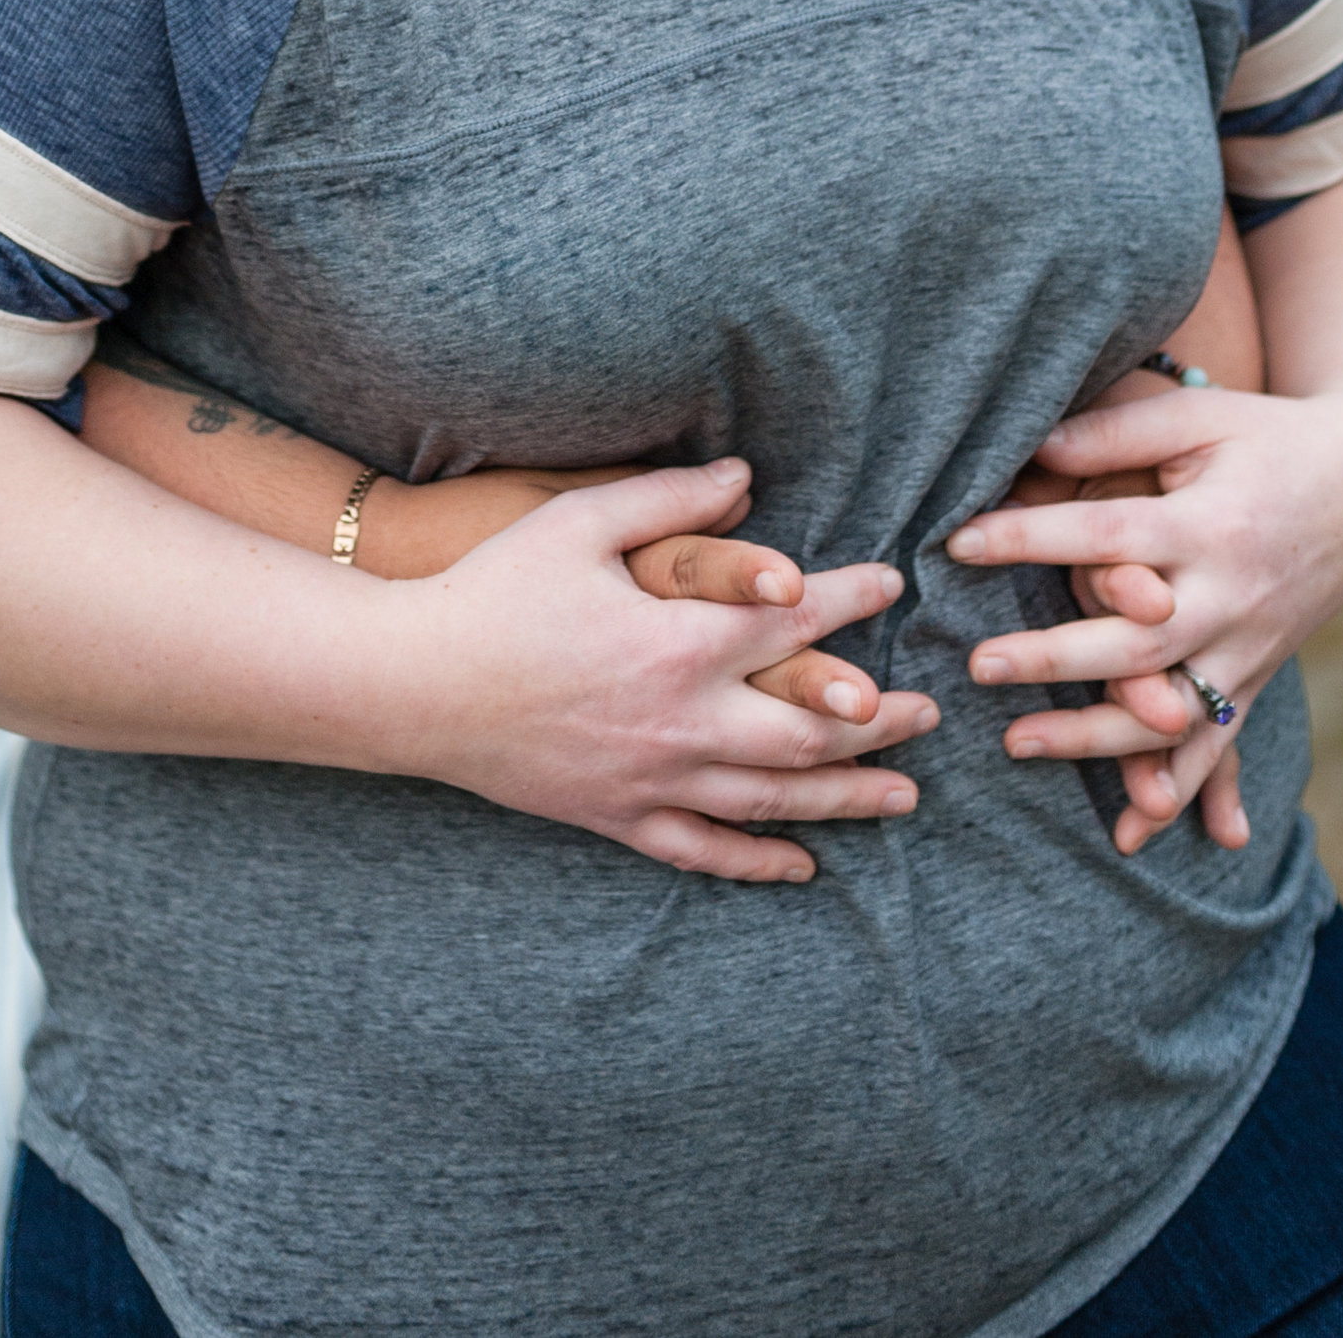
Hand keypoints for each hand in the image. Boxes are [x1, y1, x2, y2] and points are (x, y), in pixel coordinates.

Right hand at [374, 459, 940, 881]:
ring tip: (902, 795)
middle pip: (808, 730)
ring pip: (773, 800)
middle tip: (927, 712)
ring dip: (846, 797)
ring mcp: (652, 779)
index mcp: (680, 641)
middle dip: (877, 720)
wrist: (415, 683)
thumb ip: (669, 499)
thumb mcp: (580, 523)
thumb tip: (744, 475)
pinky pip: (703, 851)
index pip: (794, 623)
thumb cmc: (495, 590)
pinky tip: (801, 866)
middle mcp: (682, 720)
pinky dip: (758, 862)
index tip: (893, 586)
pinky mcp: (617, 816)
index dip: (852, 601)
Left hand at [987, 376, 1244, 853]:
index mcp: (1213, 526)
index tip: (957, 543)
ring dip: (1094, 736)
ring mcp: (1251, 646)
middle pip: (1133, 641)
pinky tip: (1134, 828)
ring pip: (1169, 711)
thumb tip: (1031, 446)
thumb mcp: (1196, 420)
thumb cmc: (1265, 438)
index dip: (1029, 539)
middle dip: (1051, 657)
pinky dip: (1180, 789)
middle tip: (975, 664)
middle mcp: (1234, 597)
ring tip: (1016, 742)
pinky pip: (1218, 744)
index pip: (1106, 538)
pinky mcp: (1258, 675)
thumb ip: (1114, 435)